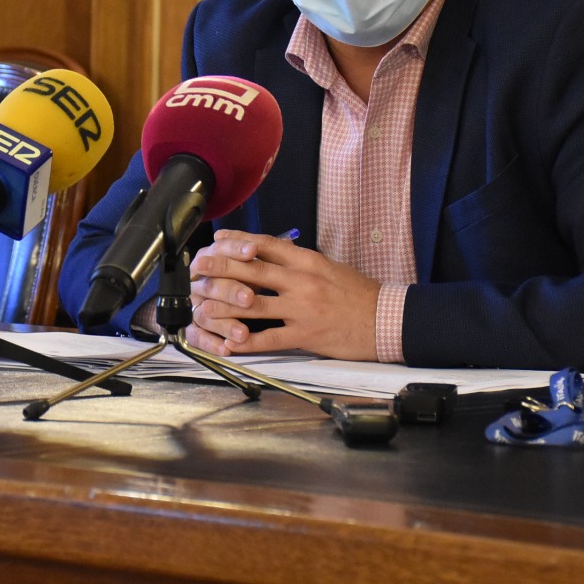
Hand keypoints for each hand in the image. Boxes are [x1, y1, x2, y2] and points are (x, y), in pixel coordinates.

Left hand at [187, 229, 379, 360]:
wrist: (385, 320)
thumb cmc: (359, 294)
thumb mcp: (329, 267)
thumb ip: (300, 261)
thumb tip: (273, 253)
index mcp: (308, 261)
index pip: (267, 244)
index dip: (238, 241)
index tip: (217, 239)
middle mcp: (302, 281)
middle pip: (253, 270)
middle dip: (221, 267)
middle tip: (198, 268)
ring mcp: (302, 309)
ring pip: (255, 304)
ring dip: (225, 306)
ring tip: (203, 307)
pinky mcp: (305, 335)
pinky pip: (270, 339)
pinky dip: (247, 342)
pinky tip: (230, 344)